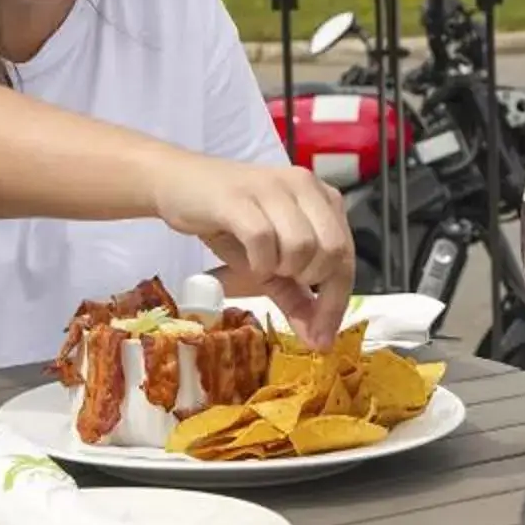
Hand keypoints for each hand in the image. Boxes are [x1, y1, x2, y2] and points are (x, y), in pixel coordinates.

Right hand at [151, 156, 352, 348]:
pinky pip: (263, 241)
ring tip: (262, 264)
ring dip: (281, 269)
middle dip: (310, 281)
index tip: (322, 339)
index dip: (336, 303)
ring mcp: (272, 188)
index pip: (346, 256)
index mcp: (321, 198)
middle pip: (333, 251)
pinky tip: (248, 261)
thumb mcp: (269, 260)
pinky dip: (257, 262)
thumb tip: (318, 339)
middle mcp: (304, 186)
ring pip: (302, 246)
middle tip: (282, 281)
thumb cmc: (228, 221)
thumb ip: (296, 296)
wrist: (178, 185)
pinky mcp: (239, 198)